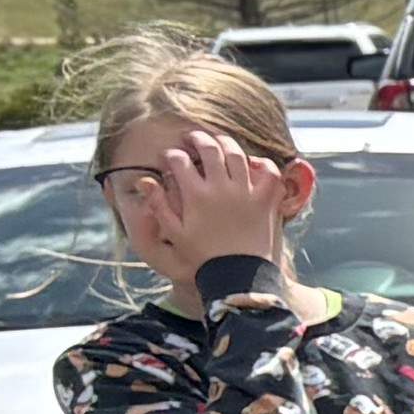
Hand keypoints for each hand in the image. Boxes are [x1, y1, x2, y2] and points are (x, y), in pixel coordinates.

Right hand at [106, 125, 300, 289]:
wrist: (238, 275)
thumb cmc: (202, 256)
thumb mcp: (174, 233)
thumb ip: (159, 205)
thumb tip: (144, 180)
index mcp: (195, 195)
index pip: (179, 161)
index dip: (171, 155)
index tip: (168, 156)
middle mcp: (221, 188)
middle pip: (209, 149)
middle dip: (197, 139)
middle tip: (191, 138)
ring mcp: (246, 192)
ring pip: (237, 154)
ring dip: (226, 143)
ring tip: (218, 141)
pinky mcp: (266, 201)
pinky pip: (269, 173)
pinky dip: (262, 163)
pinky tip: (253, 162)